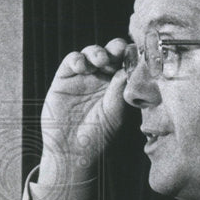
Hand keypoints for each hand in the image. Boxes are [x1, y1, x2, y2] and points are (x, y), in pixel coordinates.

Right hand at [39, 39, 129, 185]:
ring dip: (97, 52)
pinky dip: (76, 59)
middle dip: (115, 48)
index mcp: (117, 85)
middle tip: (118, 52)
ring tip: (100, 60)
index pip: (126, 63)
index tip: (135, 54)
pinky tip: (81, 65)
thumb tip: (127, 68)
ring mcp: (83, 77)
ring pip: (91, 53)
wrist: (71, 151)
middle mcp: (101, 78)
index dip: (130, 56)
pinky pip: (71, 61)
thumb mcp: (114, 114)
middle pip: (110, 53)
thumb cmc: (97, 137)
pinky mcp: (64, 78)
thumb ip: (119, 91)